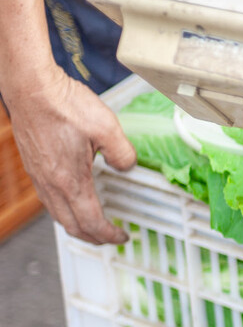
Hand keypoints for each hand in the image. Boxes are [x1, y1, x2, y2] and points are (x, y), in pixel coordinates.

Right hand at [6, 68, 135, 243]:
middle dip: (93, 238)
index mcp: (69, 181)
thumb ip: (122, 153)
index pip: (91, 221)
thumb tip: (127, 167)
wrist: (31, 88)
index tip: (122, 238)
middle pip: (71, 225)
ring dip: (77, 225)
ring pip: (57, 214)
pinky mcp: (33, 165)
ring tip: (94, 225)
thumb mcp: (107, 128)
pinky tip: (73, 200)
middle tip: (110, 238)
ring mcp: (39, 175)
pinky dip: (64, 209)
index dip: (109, 235)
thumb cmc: (64, 104)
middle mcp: (50, 183)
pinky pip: (48, 199)